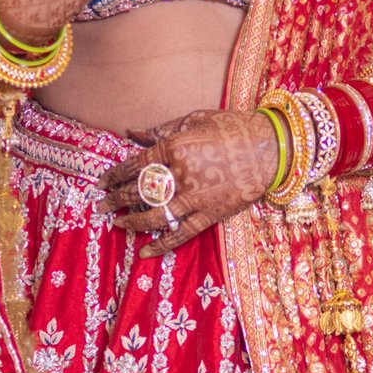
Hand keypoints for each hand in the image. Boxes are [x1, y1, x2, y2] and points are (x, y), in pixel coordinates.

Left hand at [103, 109, 279, 253]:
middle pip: (138, 191)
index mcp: (175, 148)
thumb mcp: (195, 120)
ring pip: (154, 215)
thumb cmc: (233, 127)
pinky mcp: (210, 215)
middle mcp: (180, 175)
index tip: (101, 182)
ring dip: (132, 221)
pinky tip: (145, 252)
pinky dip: (162, 244)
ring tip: (117, 224)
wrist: (272, 147)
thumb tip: (133, 133)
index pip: (134, 165)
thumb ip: (162, 130)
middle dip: (115, 199)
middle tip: (101, 206)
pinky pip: (181, 234)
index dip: (114, 175)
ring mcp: (195, 198)